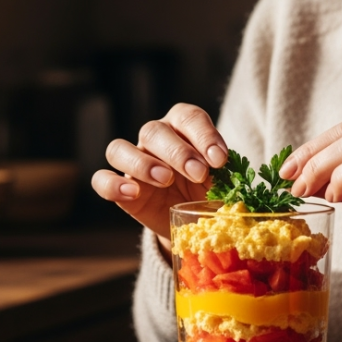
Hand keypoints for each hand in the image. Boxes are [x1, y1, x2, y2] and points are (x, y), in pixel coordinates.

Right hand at [90, 103, 228, 249]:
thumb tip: (240, 178)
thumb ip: (231, 176)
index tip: (220, 159)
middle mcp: (155, 139)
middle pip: (154, 131)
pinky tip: (133, 193)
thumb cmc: (213, 194)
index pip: (187, 117)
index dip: (203, 134)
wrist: (196, 224)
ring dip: (143, 163)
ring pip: (120, 148)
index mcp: (184, 128)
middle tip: (199, 173)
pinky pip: (102, 179)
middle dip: (179, 152)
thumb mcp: (227, 184)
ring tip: (166, 179)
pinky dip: (113, 184)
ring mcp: (133, 162)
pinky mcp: (120, 189)